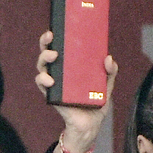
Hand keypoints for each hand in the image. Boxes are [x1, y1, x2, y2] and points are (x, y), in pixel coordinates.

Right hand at [35, 31, 116, 152]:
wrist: (91, 124)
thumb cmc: (96, 102)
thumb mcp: (106, 84)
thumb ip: (110, 71)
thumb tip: (109, 58)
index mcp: (71, 66)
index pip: (61, 47)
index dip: (56, 36)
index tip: (57, 27)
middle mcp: (60, 72)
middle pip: (47, 53)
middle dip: (45, 42)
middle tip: (51, 36)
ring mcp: (54, 83)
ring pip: (42, 66)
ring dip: (44, 59)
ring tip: (53, 57)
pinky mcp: (51, 95)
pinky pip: (41, 84)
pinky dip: (43, 80)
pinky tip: (50, 80)